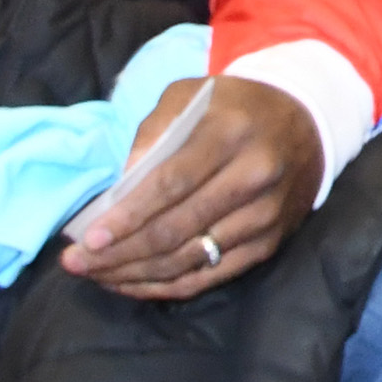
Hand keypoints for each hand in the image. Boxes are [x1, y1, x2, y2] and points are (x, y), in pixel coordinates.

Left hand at [62, 75, 324, 298]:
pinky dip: (165, 286)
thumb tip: (122, 184)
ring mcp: (266, 215)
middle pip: (177, 229)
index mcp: (232, 132)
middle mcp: (255, 176)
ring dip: (135, 274)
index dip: (128, 215)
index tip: (88, 237)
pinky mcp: (270, 243)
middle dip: (119, 252)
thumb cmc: (234, 107)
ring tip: (96, 274)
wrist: (305, 122)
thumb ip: (154, 130)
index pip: (172, 183)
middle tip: (76, 262)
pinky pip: (211, 277)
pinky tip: (132, 282)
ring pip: (190, 260)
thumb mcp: (193, 95)